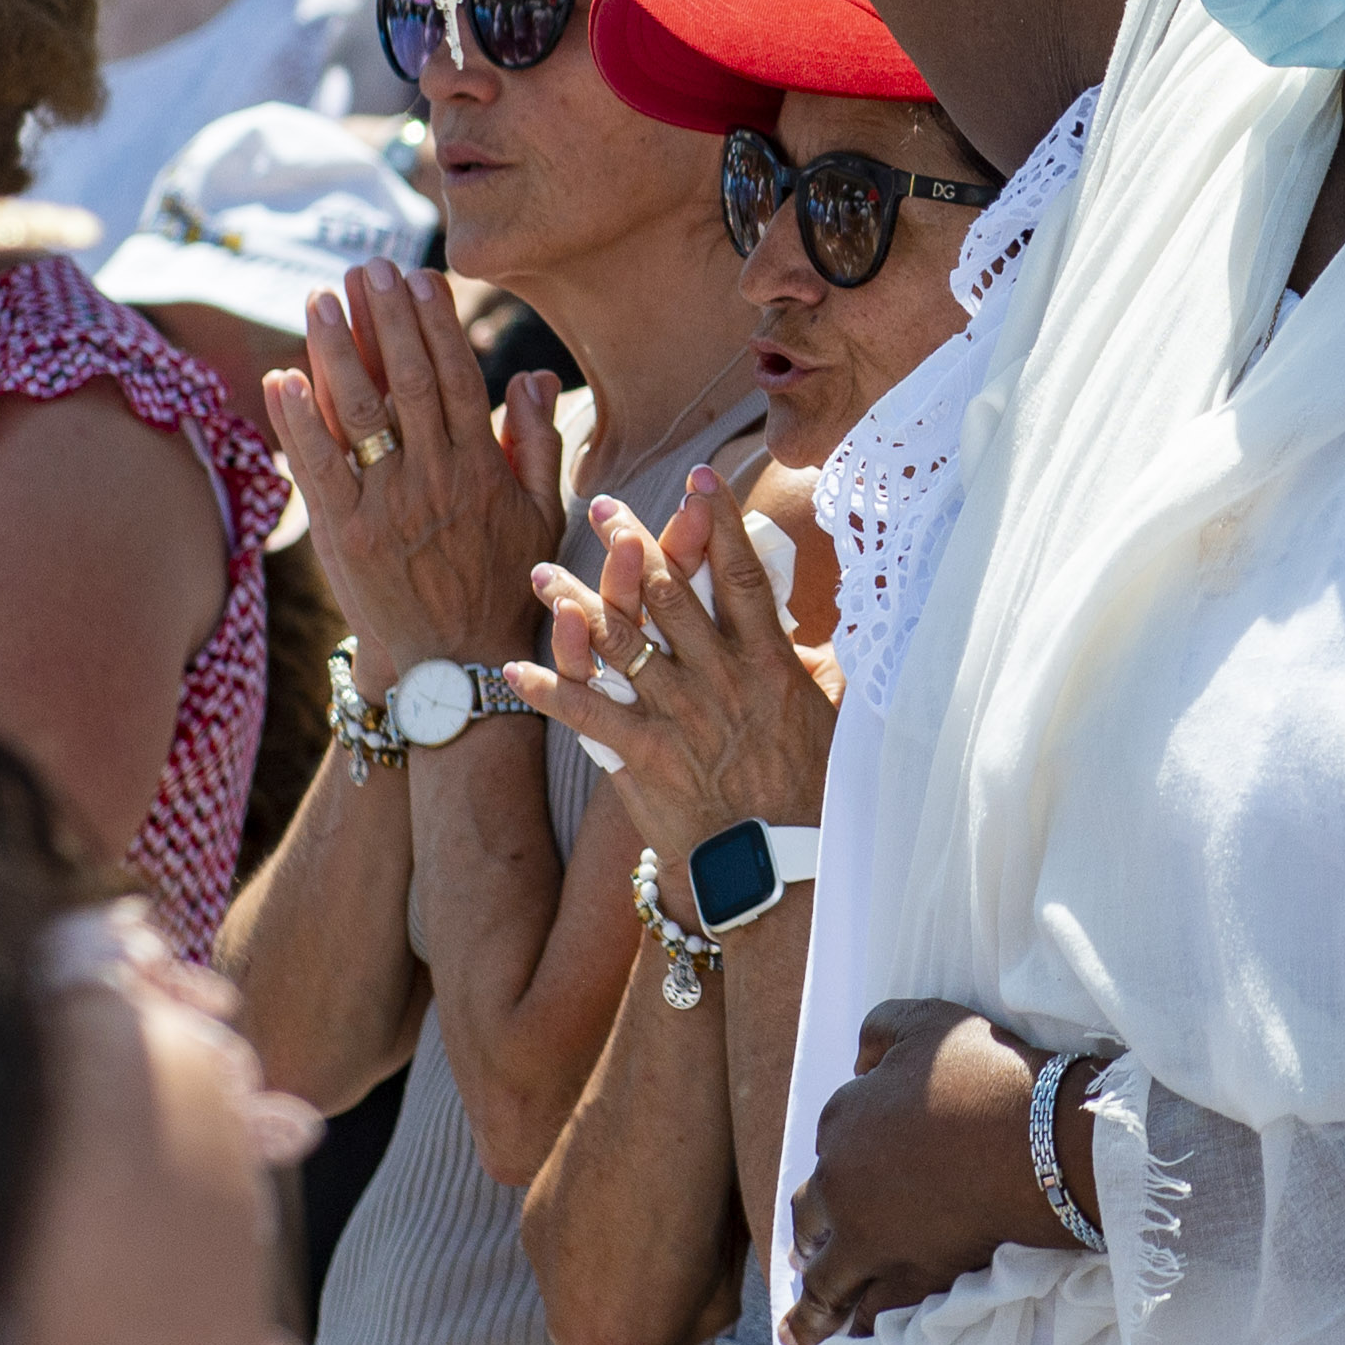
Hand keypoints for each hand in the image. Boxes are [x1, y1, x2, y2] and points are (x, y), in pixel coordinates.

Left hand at [261, 258, 563, 670]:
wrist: (457, 666)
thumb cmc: (503, 586)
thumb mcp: (541, 515)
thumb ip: (538, 442)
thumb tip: (535, 375)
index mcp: (482, 468)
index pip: (457, 378)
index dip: (435, 324)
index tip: (417, 279)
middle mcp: (434, 479)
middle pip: (409, 382)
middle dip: (384, 319)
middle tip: (366, 269)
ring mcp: (386, 507)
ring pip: (360, 414)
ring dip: (336, 351)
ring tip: (319, 299)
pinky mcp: (343, 536)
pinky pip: (316, 467)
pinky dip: (296, 421)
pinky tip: (280, 376)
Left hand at [506, 466, 839, 862]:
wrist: (785, 865)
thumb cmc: (814, 794)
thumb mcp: (831, 718)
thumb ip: (814, 670)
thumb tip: (812, 638)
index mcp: (768, 661)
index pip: (740, 574)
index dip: (719, 521)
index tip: (699, 478)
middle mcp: (719, 678)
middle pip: (668, 595)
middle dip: (634, 543)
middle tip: (606, 506)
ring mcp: (679, 715)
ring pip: (619, 643)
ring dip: (576, 605)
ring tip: (544, 575)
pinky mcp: (645, 757)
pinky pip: (587, 714)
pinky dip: (548, 690)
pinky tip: (514, 669)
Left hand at [782, 999, 1092, 1344]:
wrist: (1035, 1138)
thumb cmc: (983, 1072)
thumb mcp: (926, 1021)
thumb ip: (881, 1032)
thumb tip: (860, 1060)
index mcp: (841, 1121)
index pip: (830, 1141)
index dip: (842, 1153)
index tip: (846, 1167)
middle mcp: (842, 1186)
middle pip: (809, 1216)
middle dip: (808, 1235)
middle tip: (805, 1254)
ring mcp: (873, 1239)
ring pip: (827, 1282)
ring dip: (812, 1308)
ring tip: (801, 1332)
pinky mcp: (913, 1275)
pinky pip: (876, 1310)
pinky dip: (863, 1325)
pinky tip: (855, 1338)